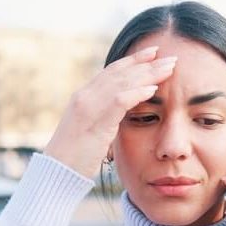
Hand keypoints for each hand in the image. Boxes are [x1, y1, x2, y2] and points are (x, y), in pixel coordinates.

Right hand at [44, 46, 176, 178]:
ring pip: (122, 82)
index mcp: (83, 97)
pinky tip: (154, 88)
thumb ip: (103, 119)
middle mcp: (84, 96)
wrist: (56, 172)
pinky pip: (119, 101)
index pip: (111, 72)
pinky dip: (137, 93)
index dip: (133, 61)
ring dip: (148, 74)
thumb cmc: (74, 158)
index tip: (153, 54)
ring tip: (169, 68)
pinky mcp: (94, 122)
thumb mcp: (89, 132)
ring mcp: (88, 107)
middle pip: (120, 73)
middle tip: (169, 56)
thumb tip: (118, 118)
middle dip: (146, 63)